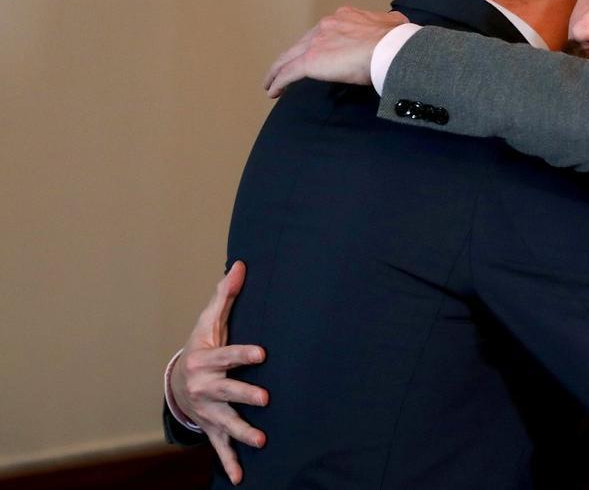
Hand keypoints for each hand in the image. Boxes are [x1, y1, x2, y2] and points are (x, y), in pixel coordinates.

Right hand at [169, 261, 268, 484]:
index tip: (263, 354)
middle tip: (266, 400)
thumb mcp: (209, 320)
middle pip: (227, 391)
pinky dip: (229, 462)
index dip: (244, 354)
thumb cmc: (201, 346)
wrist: (177, 380)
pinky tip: (239, 478)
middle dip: (245, 396)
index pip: (227, 356)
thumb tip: (240, 264)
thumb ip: (226, 295)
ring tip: (261, 440)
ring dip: (242, 433)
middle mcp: (205, 387)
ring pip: (225, 422)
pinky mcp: (212, 426)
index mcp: (205, 360)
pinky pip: (220, 446)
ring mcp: (208, 409)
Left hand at [263, 6, 408, 96]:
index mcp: (345, 17)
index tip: (316, 54)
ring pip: (289, 57)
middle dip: (293, 56)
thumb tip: (396, 24)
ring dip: (278, 70)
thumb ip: (388, 24)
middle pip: (302, 43)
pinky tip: (273, 91)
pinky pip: (288, 72)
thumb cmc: (395, 41)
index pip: (324, 32)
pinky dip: (278, 81)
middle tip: (285, 69)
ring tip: (271, 82)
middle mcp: (327, 25)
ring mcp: (316, 42)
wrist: (390, 48)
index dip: (317, 44)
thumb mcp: (394, 24)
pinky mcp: (311, 61)